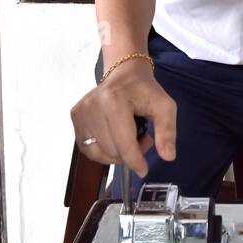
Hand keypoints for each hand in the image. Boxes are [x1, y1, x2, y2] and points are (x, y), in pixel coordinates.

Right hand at [70, 58, 176, 176]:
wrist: (124, 73)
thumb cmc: (144, 90)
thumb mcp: (164, 106)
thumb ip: (167, 131)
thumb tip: (168, 156)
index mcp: (113, 100)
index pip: (123, 143)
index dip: (135, 161)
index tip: (143, 170)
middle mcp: (92, 106)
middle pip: (111, 151)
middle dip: (129, 153)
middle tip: (142, 138)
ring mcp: (80, 111)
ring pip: (99, 153)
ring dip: (116, 153)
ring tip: (128, 137)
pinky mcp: (75, 116)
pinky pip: (88, 148)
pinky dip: (103, 150)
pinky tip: (113, 138)